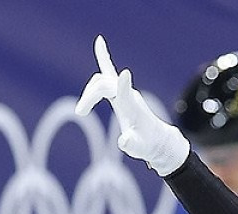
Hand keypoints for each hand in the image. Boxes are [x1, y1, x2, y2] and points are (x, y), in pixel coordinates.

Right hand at [75, 35, 188, 175]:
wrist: (156, 139)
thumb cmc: (146, 144)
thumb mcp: (138, 148)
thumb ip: (131, 144)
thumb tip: (124, 141)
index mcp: (132, 107)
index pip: (124, 93)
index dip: (123, 85)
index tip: (125, 73)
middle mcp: (128, 95)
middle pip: (103, 84)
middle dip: (89, 96)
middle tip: (80, 114)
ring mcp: (124, 90)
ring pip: (101, 80)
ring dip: (88, 92)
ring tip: (82, 110)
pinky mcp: (120, 90)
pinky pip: (109, 71)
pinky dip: (103, 57)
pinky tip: (99, 42)